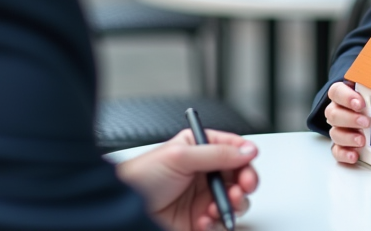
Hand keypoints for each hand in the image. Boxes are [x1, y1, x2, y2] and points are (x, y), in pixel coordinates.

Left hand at [115, 128, 258, 230]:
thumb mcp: (180, 157)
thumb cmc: (141, 178)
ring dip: (233, 203)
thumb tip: (247, 150)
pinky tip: (204, 219)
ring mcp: (203, 198)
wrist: (121, 211)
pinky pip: (221, 222)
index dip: (244, 154)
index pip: (233, 148)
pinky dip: (217, 222)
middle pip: (240, 175)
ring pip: (235, 200)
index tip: (249, 161)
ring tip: (219, 205)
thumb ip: (216, 153)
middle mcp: (204, 173)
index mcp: (199, 149)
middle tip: (243, 187)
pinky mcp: (200, 220)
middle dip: (245, 181)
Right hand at [324, 80, 369, 163]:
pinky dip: (344, 154)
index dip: (346, 97)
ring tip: (362, 140)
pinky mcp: (340, 145)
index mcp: (343, 96)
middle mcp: (338, 112)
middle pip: (333, 113)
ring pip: (335, 133)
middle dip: (350, 118)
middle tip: (366, 122)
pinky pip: (336, 151)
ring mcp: (338, 129)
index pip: (336, 92)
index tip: (360, 103)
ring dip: (348, 137)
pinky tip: (354, 155)